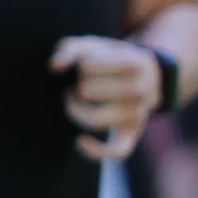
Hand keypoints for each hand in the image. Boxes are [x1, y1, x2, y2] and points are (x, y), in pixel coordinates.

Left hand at [53, 37, 170, 164]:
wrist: (143, 76)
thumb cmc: (110, 58)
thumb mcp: (93, 45)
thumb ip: (70, 49)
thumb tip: (54, 67)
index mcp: (137, 63)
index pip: (87, 66)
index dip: (80, 64)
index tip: (88, 63)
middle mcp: (143, 91)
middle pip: (87, 92)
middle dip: (79, 85)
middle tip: (85, 81)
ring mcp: (138, 115)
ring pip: (93, 120)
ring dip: (76, 109)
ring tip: (76, 98)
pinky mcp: (131, 135)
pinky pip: (117, 151)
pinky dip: (96, 151)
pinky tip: (79, 141)